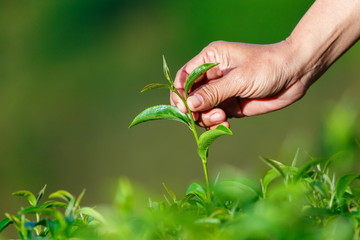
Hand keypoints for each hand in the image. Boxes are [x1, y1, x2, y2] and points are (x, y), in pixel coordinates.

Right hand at [170, 41, 307, 128]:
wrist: (296, 75)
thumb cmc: (268, 67)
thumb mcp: (239, 79)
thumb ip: (214, 92)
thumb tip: (189, 105)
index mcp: (210, 59)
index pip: (184, 77)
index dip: (180, 93)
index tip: (184, 108)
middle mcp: (212, 76)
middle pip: (190, 96)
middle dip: (195, 110)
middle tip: (206, 116)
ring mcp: (221, 92)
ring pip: (201, 110)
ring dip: (207, 118)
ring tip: (222, 119)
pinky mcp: (231, 105)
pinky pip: (215, 118)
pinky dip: (216, 124)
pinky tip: (225, 126)